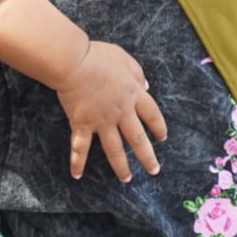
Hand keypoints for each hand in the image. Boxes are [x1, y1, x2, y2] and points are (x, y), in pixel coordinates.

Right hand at [53, 41, 166, 181]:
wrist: (74, 63)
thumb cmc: (99, 57)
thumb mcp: (125, 59)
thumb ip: (137, 73)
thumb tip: (146, 86)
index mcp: (132, 94)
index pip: (152, 114)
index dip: (158, 126)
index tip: (162, 138)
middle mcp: (120, 112)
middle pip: (137, 138)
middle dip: (147, 156)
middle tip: (154, 170)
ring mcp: (101, 121)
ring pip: (114, 149)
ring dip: (121, 166)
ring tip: (127, 179)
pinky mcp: (82, 124)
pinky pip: (80, 147)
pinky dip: (78, 162)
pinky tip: (77, 175)